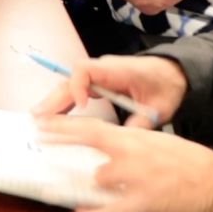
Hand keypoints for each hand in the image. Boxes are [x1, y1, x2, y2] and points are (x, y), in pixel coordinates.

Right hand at [32, 55, 188, 128]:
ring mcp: (98, 76)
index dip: (78, 86)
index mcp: (117, 70)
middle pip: (71, 80)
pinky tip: (54, 116)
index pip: (86, 70)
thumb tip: (125, 141)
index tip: (81, 105)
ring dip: (55, 101)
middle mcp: (102, 70)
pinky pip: (77, 90)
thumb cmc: (166, 85)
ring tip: (38, 118)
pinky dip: (65, 102)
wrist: (174, 73)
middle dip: (55, 98)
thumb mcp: (159, 106)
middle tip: (39, 116)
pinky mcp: (98, 83)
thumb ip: (140, 122)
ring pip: (70, 86)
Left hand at [34, 116, 212, 211]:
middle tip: (41, 141)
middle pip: (88, 144)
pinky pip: (110, 209)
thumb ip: (131, 143)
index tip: (44, 123)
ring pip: (100, 178)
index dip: (65, 125)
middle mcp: (130, 153)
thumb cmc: (190, 161)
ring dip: (99, 183)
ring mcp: (134, 177)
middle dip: (62, 141)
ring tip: (103, 186)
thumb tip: (108, 149)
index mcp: (135, 137)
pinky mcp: (142, 202)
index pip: (93, 126)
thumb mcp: (158, 142)